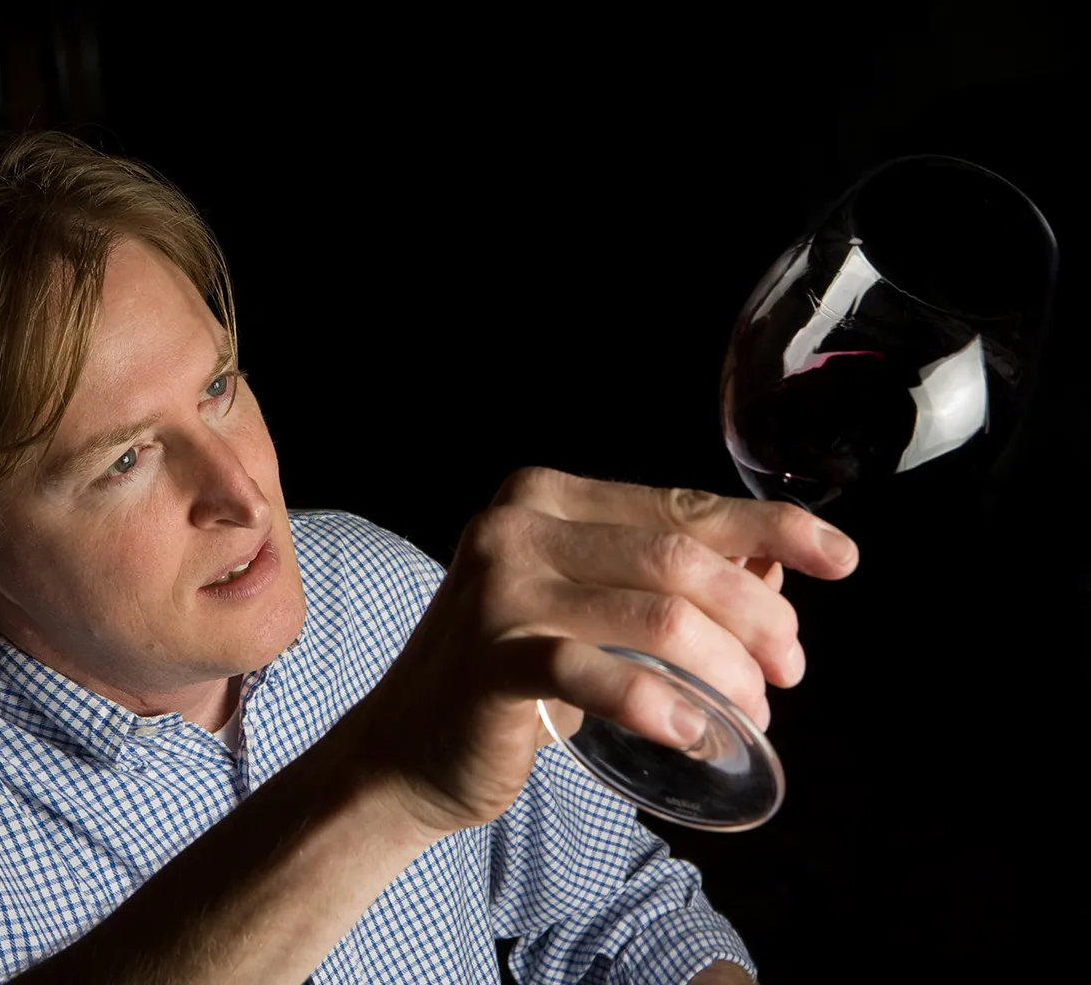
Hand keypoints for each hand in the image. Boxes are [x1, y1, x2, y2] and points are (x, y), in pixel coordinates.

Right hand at [345, 468, 858, 838]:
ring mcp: (497, 592)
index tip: (840, 558)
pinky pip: (601, 676)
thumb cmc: (508, 677)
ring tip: (750, 712)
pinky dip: (664, 707)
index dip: (771, 530)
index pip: (680, 507)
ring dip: (727, 671)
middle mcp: (515, 527)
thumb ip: (665, 582)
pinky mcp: (491, 660)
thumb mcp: (585, 611)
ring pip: (657, 616)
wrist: (405, 749)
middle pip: (680, 559)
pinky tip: (695, 735)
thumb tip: (775, 568)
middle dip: (758, 617)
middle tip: (788, 672)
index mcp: (543, 496)